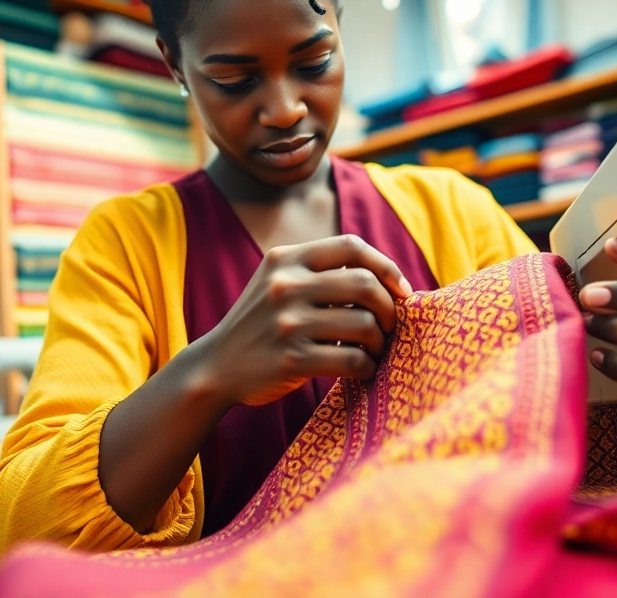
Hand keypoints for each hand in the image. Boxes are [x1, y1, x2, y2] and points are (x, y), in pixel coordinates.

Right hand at [198, 234, 412, 407]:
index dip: (385, 266)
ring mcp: (287, 323)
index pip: (351, 246)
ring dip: (379, 342)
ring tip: (373, 350)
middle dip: (389, 308)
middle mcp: (285, 285)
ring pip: (364, 324)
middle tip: (389, 326)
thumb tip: (390, 280)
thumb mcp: (278, 283)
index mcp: (285, 259)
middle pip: (365, 285)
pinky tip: (361, 370)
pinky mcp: (292, 360)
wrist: (215, 367)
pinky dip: (367, 367)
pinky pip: (353, 360)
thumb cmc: (262, 325)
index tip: (401, 290)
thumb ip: (320, 272)